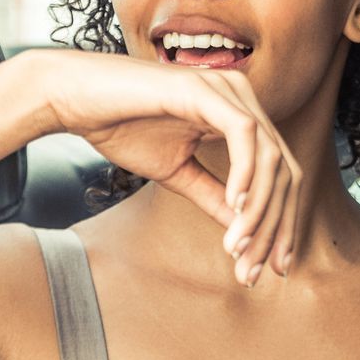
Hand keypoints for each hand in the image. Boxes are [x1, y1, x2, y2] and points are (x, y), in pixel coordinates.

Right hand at [25, 51, 300, 285]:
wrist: (75, 98)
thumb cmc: (122, 127)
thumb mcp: (177, 172)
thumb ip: (214, 196)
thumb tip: (244, 229)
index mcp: (239, 114)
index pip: (280, 172)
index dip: (284, 221)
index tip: (274, 266)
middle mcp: (241, 97)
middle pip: (285, 168)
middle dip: (277, 225)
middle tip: (257, 271)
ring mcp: (225, 89)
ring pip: (269, 156)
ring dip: (258, 210)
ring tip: (238, 249)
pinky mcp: (203, 88)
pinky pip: (242, 133)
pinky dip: (245, 173)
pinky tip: (235, 207)